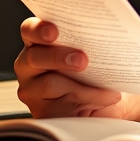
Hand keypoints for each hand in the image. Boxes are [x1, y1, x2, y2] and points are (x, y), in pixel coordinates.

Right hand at [14, 18, 139, 119]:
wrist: (109, 98)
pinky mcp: (42, 112)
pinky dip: (90, 98)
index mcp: (40, 42)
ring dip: (82, 83)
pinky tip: (107, 96)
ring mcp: (32, 90)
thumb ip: (88, 40)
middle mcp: (30, 65)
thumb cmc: (99, 68)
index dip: (38, 29)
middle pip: (35, 57)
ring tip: (107, 83)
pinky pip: (63, 104)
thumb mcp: (93, 50)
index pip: (30, 30)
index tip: (54, 31)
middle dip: (59, 57)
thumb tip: (103, 34)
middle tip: (82, 60)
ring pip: (49, 84)